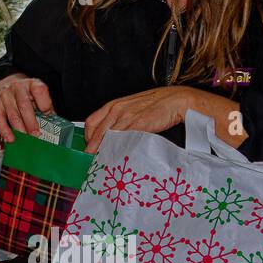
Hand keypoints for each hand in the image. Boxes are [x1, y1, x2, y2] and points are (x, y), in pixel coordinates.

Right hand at [0, 73, 53, 142]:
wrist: (7, 83)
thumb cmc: (26, 92)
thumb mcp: (37, 94)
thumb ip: (45, 107)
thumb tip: (53, 125)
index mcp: (32, 83)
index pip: (39, 90)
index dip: (44, 103)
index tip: (48, 114)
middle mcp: (18, 87)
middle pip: (24, 105)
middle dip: (31, 122)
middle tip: (36, 134)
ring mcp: (6, 95)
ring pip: (13, 114)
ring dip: (20, 129)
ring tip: (26, 139)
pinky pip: (0, 119)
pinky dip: (5, 131)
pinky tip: (11, 138)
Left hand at [83, 87, 205, 153]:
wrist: (174, 100)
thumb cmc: (154, 104)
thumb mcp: (130, 108)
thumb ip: (118, 119)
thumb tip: (109, 135)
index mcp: (113, 105)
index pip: (91, 122)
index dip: (87, 137)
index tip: (89, 147)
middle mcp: (117, 110)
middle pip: (97, 133)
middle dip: (92, 148)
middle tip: (92, 160)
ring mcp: (127, 118)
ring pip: (108, 138)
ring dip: (104, 151)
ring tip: (102, 162)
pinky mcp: (139, 125)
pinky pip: (124, 140)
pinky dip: (118, 150)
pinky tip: (118, 158)